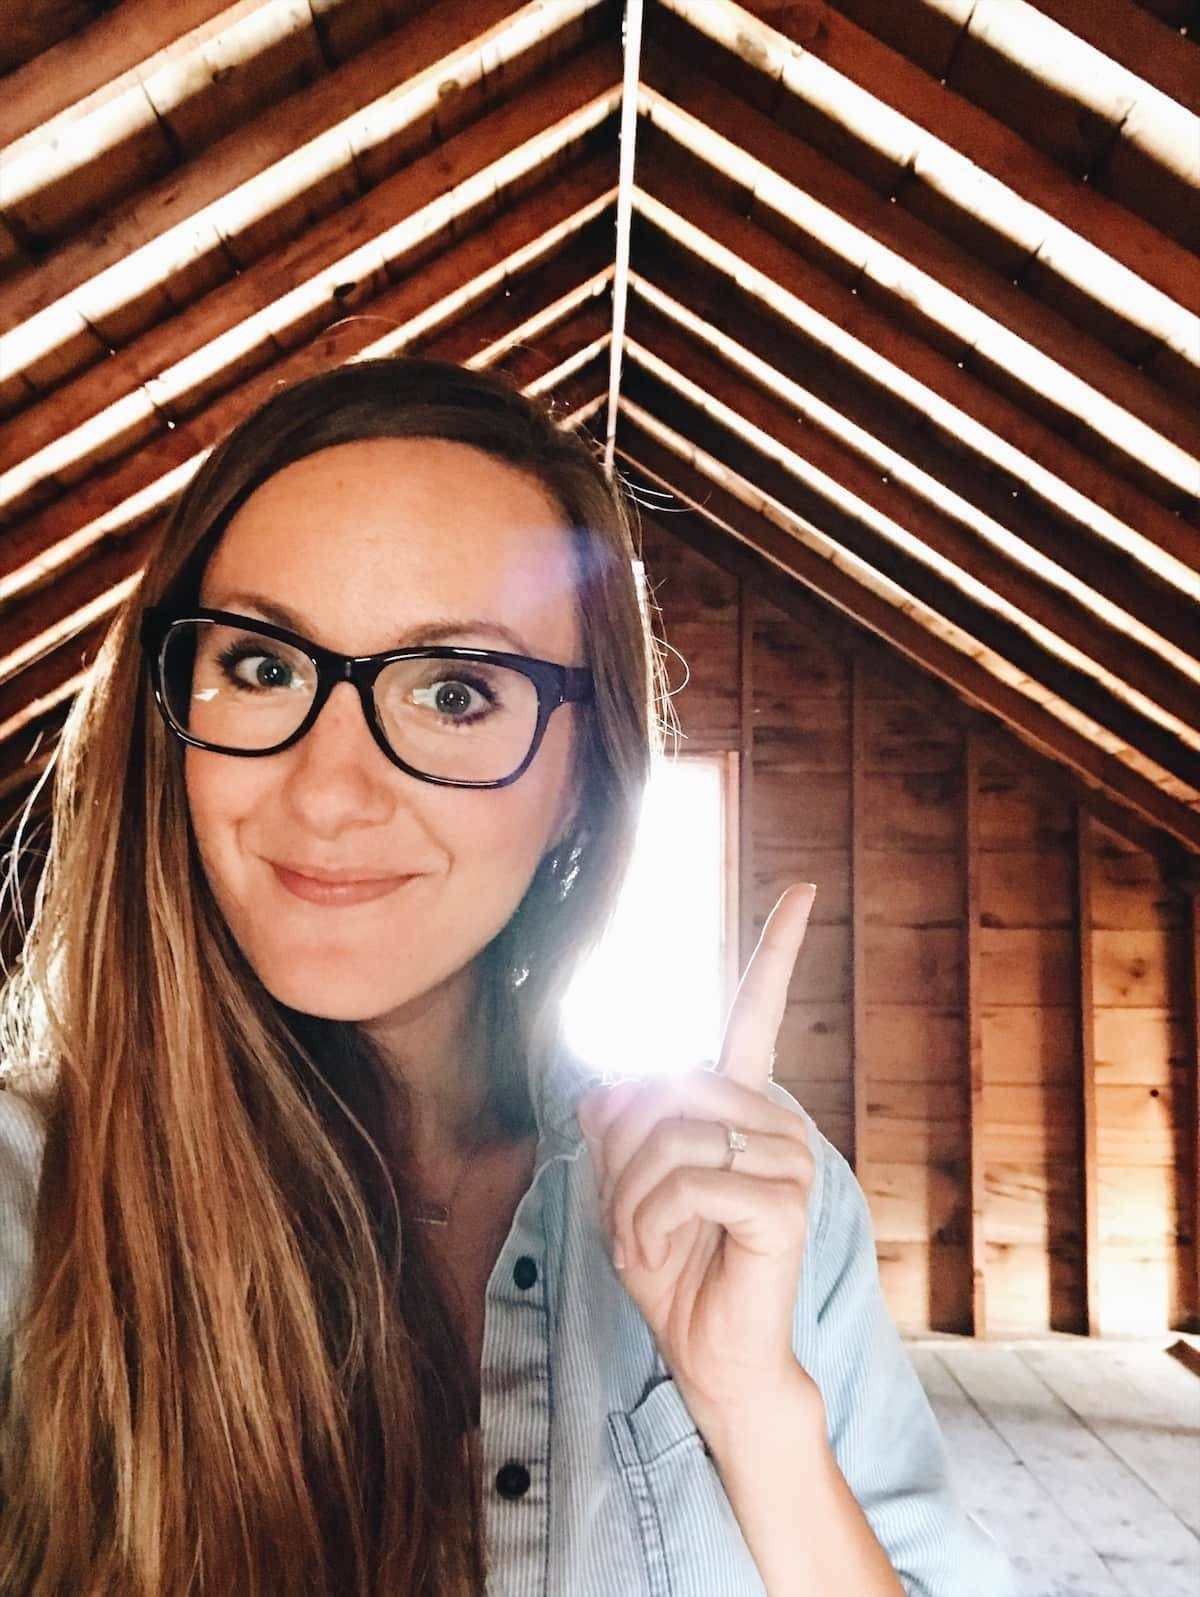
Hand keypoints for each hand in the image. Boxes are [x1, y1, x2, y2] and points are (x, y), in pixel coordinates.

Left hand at [576, 883, 817, 1421]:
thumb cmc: (673, 1263)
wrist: (706, 1349)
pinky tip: (663, 1253)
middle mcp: (774, 1116)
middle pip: (663, 1090)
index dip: (778, 948)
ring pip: (670, 1137)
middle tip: (628, 1214)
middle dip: (620, 1156)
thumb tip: (606, 1086)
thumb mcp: (623, 1184)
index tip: (806, 888)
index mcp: (742, 1100)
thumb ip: (617, 1123)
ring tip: (647, 1240)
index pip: (760, 1009)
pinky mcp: (784, 1202)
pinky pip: (688, 1183)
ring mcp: (788, 1158)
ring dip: (629, 1197)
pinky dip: (648, 1223)